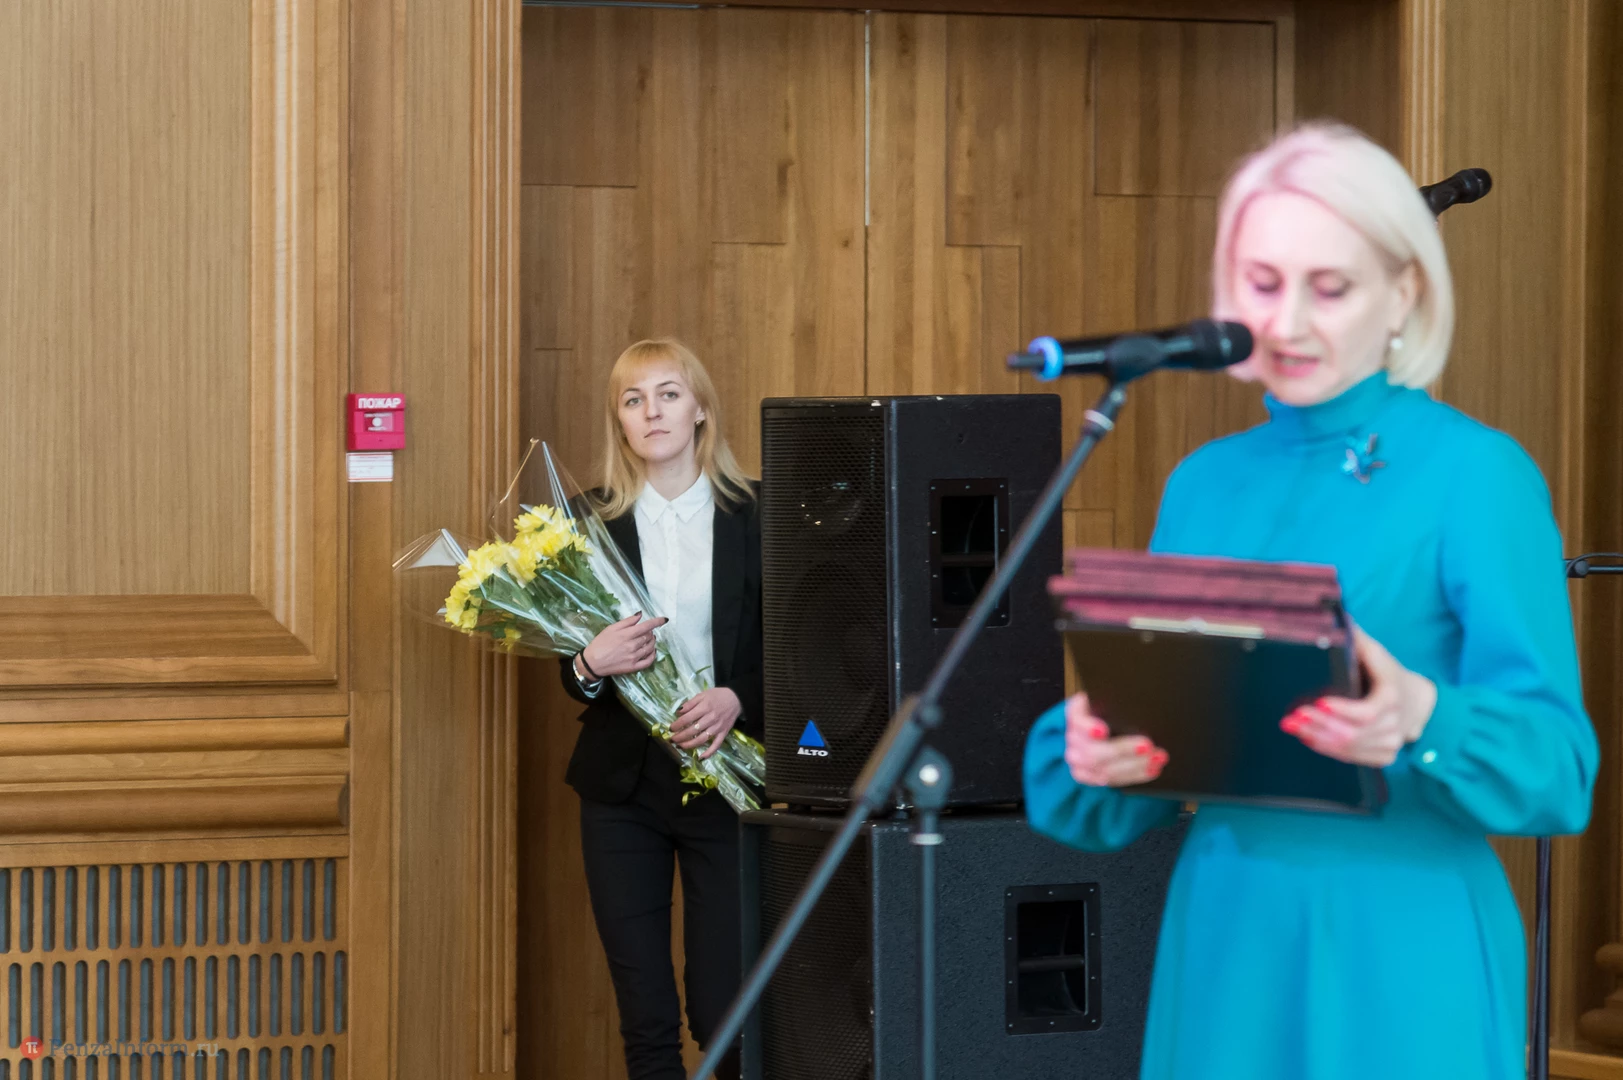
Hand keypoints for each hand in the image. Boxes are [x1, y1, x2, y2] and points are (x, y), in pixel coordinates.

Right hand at [580, 612, 668, 677]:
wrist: (593, 662)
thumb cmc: (600, 643)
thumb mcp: (611, 628)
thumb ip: (627, 621)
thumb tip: (640, 614)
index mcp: (627, 634)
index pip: (647, 626)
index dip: (657, 622)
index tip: (664, 619)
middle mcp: (632, 646)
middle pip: (649, 637)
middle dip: (651, 632)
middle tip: (647, 631)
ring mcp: (634, 657)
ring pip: (650, 648)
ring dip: (652, 642)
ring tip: (649, 639)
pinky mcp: (633, 667)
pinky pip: (648, 661)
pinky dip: (653, 655)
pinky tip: (652, 651)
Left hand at [671, 688, 741, 758]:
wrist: (736, 698)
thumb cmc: (717, 695)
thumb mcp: (702, 695)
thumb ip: (690, 703)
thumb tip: (678, 712)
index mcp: (704, 707)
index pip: (687, 719)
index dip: (677, 725)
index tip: (670, 728)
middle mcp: (710, 719)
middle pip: (692, 731)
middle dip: (680, 737)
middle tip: (672, 740)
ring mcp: (717, 728)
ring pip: (702, 739)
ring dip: (689, 745)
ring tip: (680, 746)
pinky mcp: (724, 733)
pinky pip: (716, 745)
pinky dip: (709, 753)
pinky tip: (700, 758)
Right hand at [1062, 692, 1166, 786]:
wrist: (1095, 726)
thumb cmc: (1108, 710)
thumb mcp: (1110, 700)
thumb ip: (1119, 703)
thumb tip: (1140, 707)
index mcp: (1076, 714)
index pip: (1077, 720)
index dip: (1088, 727)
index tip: (1103, 731)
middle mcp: (1073, 739)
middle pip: (1092, 751)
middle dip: (1123, 750)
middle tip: (1147, 745)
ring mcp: (1078, 760)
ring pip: (1104, 770)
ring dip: (1135, 765)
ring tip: (1157, 758)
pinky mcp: (1087, 775)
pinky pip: (1112, 780)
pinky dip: (1135, 775)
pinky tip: (1152, 770)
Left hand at [1281, 625, 1436, 766]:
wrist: (1418, 703)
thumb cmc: (1390, 676)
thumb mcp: (1378, 654)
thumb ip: (1357, 639)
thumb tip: (1336, 617)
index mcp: (1393, 699)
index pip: (1367, 712)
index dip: (1343, 711)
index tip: (1319, 702)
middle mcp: (1394, 726)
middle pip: (1352, 733)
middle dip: (1319, 725)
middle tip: (1292, 717)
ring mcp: (1389, 744)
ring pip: (1348, 747)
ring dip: (1317, 737)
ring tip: (1292, 726)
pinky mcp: (1383, 757)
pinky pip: (1350, 758)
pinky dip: (1327, 749)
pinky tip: (1308, 738)